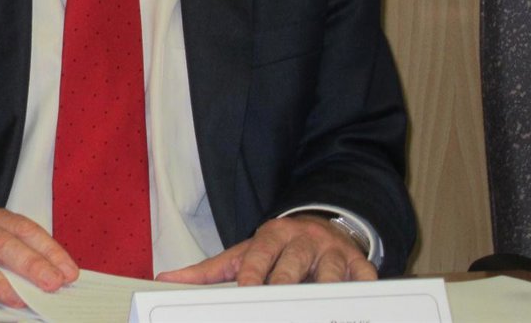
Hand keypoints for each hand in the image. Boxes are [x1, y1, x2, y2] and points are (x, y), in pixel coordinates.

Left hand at [156, 214, 376, 285]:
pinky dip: (362, 289)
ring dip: (325, 287)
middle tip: (279, 301)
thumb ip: (208, 270)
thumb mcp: (243, 252)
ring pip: (329, 271)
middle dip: (285, 282)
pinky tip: (357, 304)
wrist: (319, 224)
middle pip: (292, 264)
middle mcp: (302, 240)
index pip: (259, 254)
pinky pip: (364, 276)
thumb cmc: (275, 247)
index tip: (247, 289)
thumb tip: (166, 278)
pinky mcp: (357, 263)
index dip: (253, 272)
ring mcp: (331, 251)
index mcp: (271, 235)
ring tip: (318, 306)